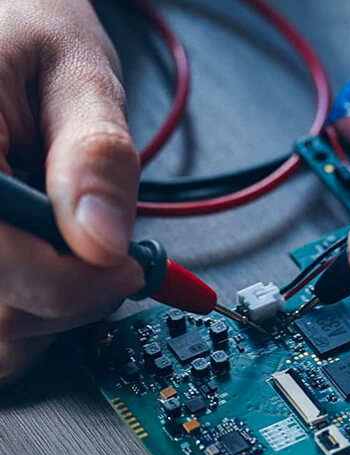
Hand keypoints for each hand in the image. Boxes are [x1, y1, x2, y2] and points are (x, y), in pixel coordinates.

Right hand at [0, 1, 143, 384]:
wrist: (0, 19)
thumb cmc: (26, 28)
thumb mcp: (78, 74)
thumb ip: (95, 156)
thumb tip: (105, 243)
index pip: (3, 265)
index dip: (74, 286)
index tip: (127, 267)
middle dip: (72, 298)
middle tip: (106, 253)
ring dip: (48, 313)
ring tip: (72, 255)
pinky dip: (24, 318)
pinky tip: (47, 275)